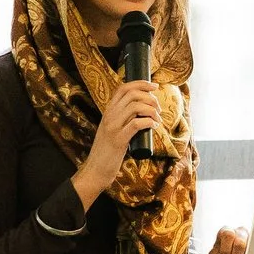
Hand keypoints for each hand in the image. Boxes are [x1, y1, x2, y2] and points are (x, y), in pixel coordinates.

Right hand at [74, 80, 160, 205]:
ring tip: (157, 119)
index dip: (141, 83)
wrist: (96, 169)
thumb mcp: (111, 129)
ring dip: (151, 110)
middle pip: (132, 94)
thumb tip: (142, 112)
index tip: (154, 86)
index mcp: (108, 111)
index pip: (123, 88)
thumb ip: (122, 119)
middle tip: (158, 108)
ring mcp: (113, 127)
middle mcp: (109, 116)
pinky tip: (154, 126)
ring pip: (136, 107)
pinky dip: (149, 122)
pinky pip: (137, 124)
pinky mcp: (119, 140)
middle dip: (150, 97)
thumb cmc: (107, 151)